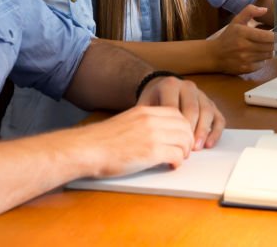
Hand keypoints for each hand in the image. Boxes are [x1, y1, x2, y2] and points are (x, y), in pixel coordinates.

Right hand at [80, 106, 195, 177]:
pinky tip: (170, 166)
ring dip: (185, 151)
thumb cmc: (102, 140)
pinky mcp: (152, 152)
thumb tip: (156, 134)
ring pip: (185, 140)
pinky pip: (177, 155)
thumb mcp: (126, 122)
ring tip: (178, 159)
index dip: (182, 126)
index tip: (180, 137)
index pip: (176, 113)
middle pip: (184, 126)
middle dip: (188, 139)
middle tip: (183, 150)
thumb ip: (142, 124)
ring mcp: (153, 135)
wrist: (88, 149)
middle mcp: (151, 120)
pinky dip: (178, 162)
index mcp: (145, 111)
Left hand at [138, 77, 225, 149]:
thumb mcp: (144, 104)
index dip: (173, 126)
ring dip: (204, 131)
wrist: (160, 87)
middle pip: (193, 109)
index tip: (171, 142)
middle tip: (186, 148)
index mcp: (170, 85)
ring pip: (207, 112)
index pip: (174, 106)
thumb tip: (148, 138)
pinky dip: (216, 131)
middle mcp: (187, 86)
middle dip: (190, 130)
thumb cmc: (152, 100)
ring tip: (197, 147)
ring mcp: (201, 94)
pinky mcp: (211, 103)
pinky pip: (218, 117)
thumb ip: (147, 117)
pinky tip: (209, 143)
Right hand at [208, 6, 274, 74]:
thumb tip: (265, 9)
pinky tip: (257, 55)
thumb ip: (250, 11)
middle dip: (275, 43)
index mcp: (243, 33)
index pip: (268, 36)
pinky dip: (262, 60)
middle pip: (271, 47)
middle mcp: (245, 47)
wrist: (215, 55)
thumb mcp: (236, 21)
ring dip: (269, 51)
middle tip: (276, 40)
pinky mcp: (246, 69)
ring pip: (268, 55)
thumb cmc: (228, 37)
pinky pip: (262, 64)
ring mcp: (245, 59)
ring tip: (264, 46)